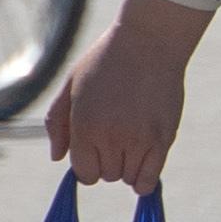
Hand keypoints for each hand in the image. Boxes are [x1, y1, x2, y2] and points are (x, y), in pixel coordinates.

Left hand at [47, 0, 210, 191]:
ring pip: (128, 177)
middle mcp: (111, 138)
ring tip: (131, 141)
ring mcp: (139, 140)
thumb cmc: (106, 61)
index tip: (94, 148)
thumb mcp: (71, 85)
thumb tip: (57, 157)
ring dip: (128, 166)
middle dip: (108, 161)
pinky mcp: (163, 139)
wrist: (148, 42)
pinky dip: (144, 179)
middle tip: (115, 135)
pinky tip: (144, 163)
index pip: (83, 172)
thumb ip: (57, 123)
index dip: (87, 163)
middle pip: (107, 175)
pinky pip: (149, 178)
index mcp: (85, 126)